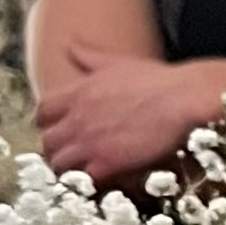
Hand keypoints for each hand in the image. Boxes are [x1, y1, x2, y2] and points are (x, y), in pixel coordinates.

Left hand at [34, 41, 205, 183]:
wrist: (184, 98)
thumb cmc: (157, 80)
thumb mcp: (117, 62)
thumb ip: (89, 55)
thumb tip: (68, 41)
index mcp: (78, 92)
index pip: (41, 113)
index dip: (48, 124)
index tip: (61, 129)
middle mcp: (78, 117)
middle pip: (46, 142)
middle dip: (56, 149)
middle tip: (73, 154)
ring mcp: (90, 142)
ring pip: (58, 164)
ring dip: (69, 169)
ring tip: (86, 170)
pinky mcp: (107, 163)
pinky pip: (81, 180)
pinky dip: (87, 183)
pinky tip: (102, 179)